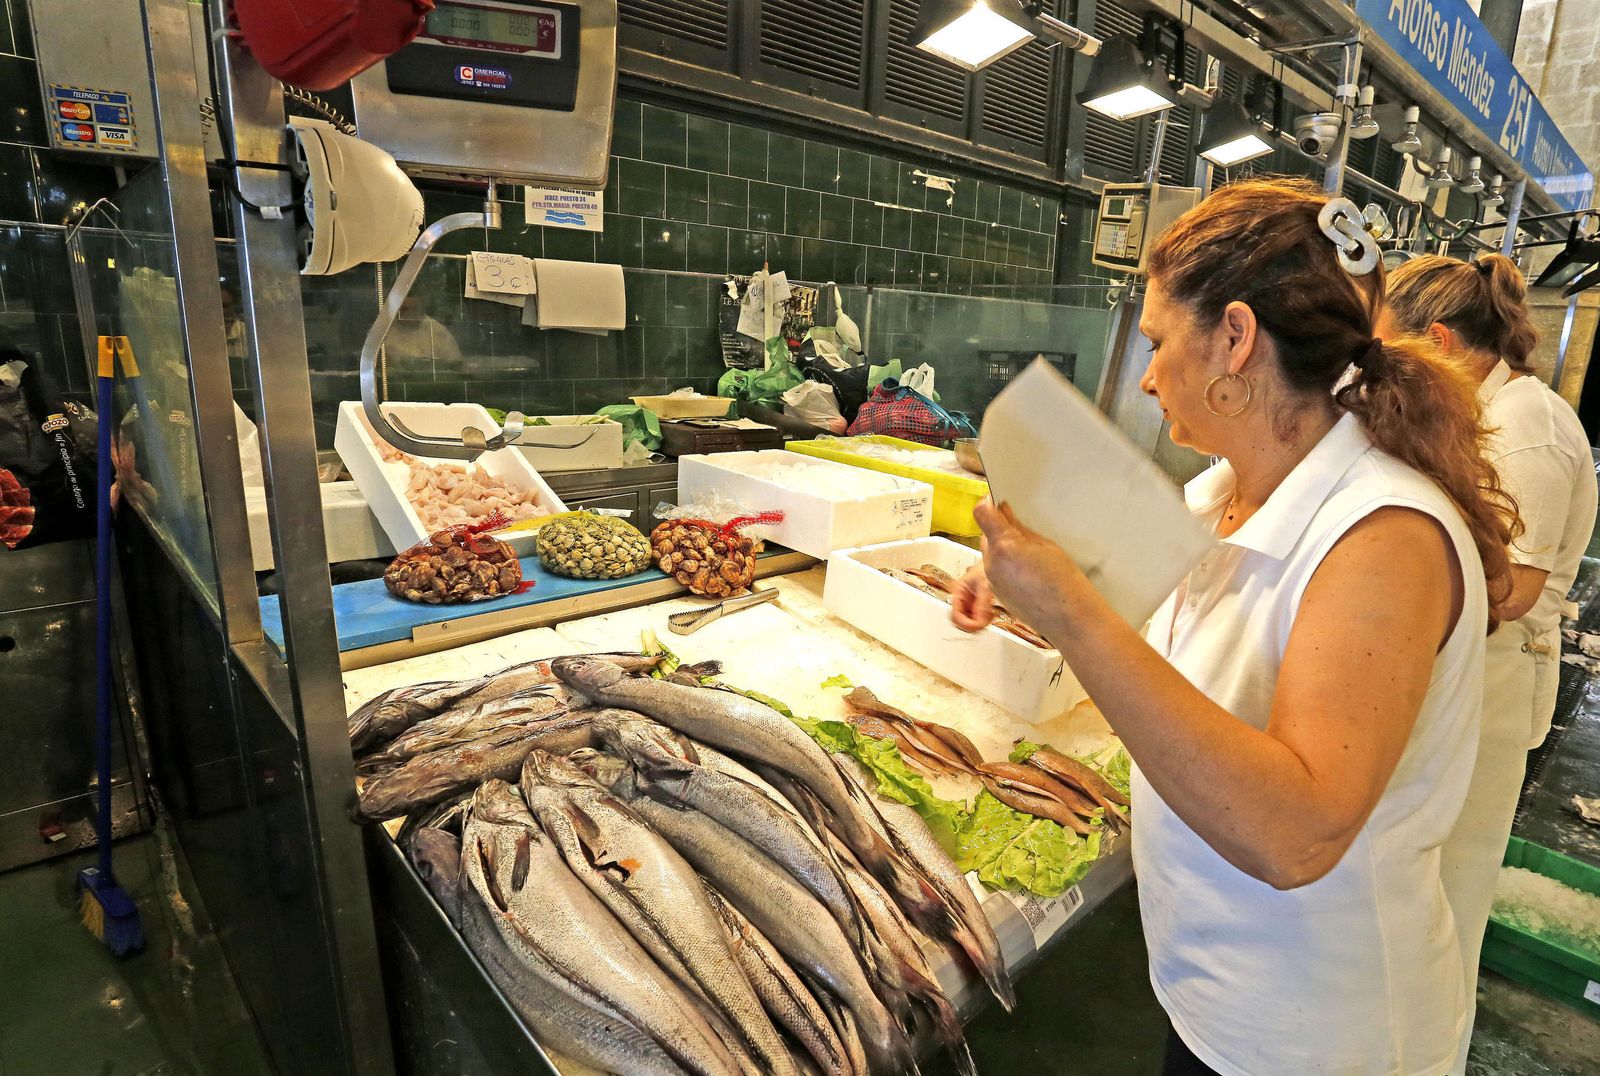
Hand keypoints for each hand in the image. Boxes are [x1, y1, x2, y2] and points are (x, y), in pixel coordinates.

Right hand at [951, 562, 996, 632]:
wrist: (998, 562)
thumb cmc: (988, 568)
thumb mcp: (985, 586)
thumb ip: (982, 605)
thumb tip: (980, 621)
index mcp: (958, 591)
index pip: (955, 615)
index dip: (965, 623)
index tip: (976, 626)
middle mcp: (962, 598)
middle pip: (961, 621)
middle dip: (972, 624)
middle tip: (984, 622)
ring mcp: (969, 603)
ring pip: (969, 622)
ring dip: (979, 623)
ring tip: (989, 616)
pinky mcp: (977, 606)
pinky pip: (977, 619)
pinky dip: (984, 620)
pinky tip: (990, 615)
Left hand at [972, 498, 1090, 641]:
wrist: (1068, 618)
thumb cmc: (1064, 581)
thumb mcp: (1045, 545)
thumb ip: (1020, 528)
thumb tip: (1004, 513)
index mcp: (1005, 545)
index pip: (982, 514)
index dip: (987, 505)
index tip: (996, 502)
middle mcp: (992, 563)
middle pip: (987, 536)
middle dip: (1000, 531)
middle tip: (1024, 532)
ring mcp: (992, 580)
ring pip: (991, 555)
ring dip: (1003, 550)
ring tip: (1031, 558)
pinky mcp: (996, 593)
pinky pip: (996, 571)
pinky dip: (1006, 567)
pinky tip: (1028, 574)